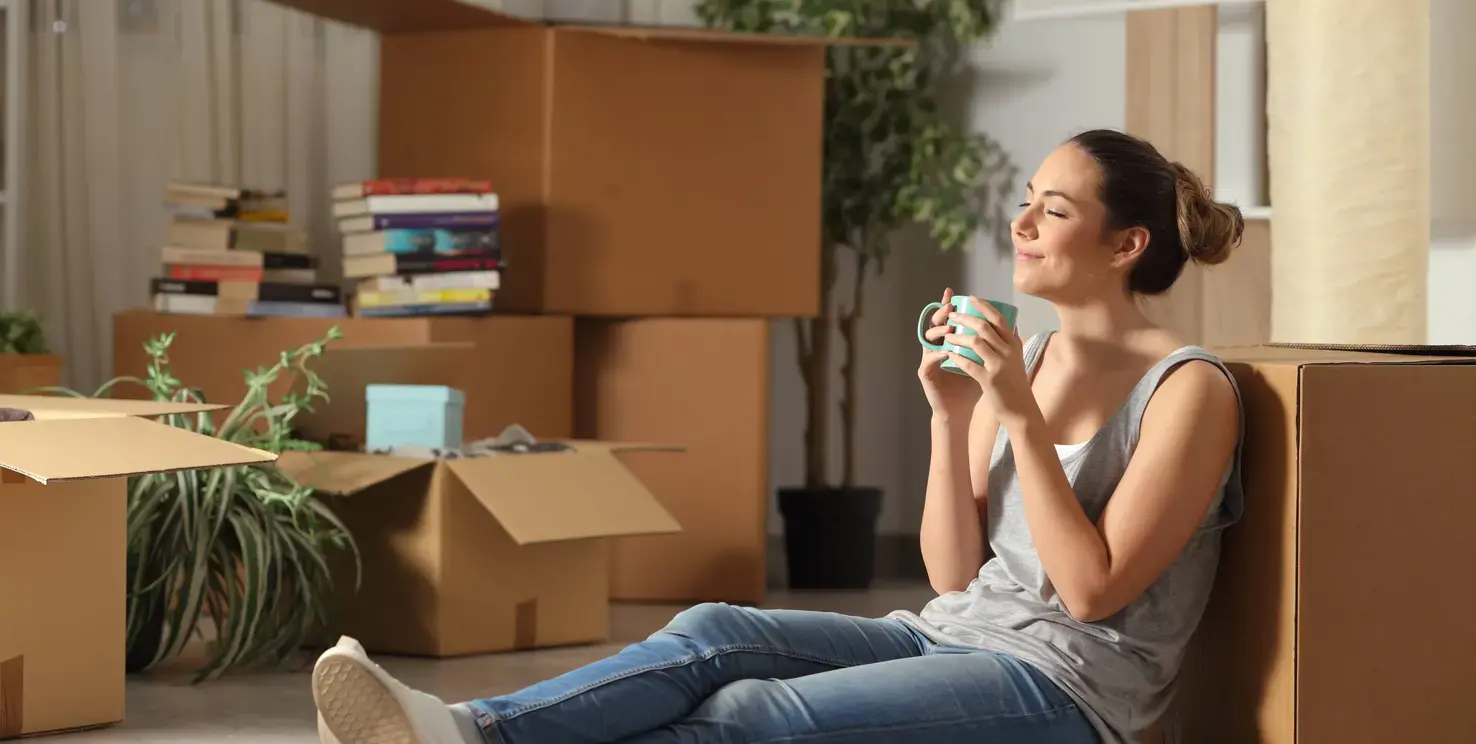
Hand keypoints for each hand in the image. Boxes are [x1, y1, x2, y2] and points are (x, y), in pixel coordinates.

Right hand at [918, 288, 981, 420]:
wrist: (959, 409)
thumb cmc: (971, 386)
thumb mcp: (983, 361)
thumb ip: (991, 344)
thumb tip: (1011, 327)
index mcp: (949, 342)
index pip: (948, 319)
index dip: (948, 305)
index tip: (954, 293)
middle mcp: (936, 347)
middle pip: (935, 324)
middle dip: (942, 314)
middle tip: (950, 307)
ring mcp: (929, 359)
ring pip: (928, 339)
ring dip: (939, 332)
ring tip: (950, 329)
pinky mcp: (925, 374)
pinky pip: (929, 360)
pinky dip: (938, 355)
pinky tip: (946, 351)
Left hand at [944, 297, 1034, 424]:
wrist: (1021, 409)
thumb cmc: (1016, 383)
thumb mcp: (1018, 358)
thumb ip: (1012, 341)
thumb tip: (1011, 322)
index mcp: (1014, 344)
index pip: (998, 318)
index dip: (983, 306)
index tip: (970, 298)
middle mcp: (1008, 351)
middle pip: (984, 326)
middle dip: (964, 318)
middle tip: (952, 315)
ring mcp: (999, 365)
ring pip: (975, 342)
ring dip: (958, 336)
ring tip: (947, 335)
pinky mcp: (989, 380)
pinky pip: (969, 364)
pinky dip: (957, 357)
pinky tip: (949, 354)